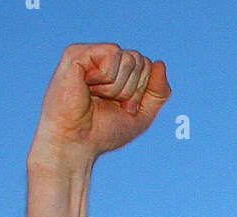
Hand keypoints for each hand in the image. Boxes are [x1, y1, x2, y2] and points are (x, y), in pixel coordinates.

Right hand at [29, 43, 169, 169]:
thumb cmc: (103, 132)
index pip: (146, 66)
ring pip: (128, 58)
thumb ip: (158, 92)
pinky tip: (88, 86)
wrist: (76, 143)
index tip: (123, 108)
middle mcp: (103, 59)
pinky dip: (107, 78)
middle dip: (131, 90)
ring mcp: (89, 54)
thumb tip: (160, 63)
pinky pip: (112, 54)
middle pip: (139, 61)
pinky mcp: (77, 53)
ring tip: (97, 97)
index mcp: (116, 72)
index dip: (140, 92)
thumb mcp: (142, 115)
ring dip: (118, 87)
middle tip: (109, 103)